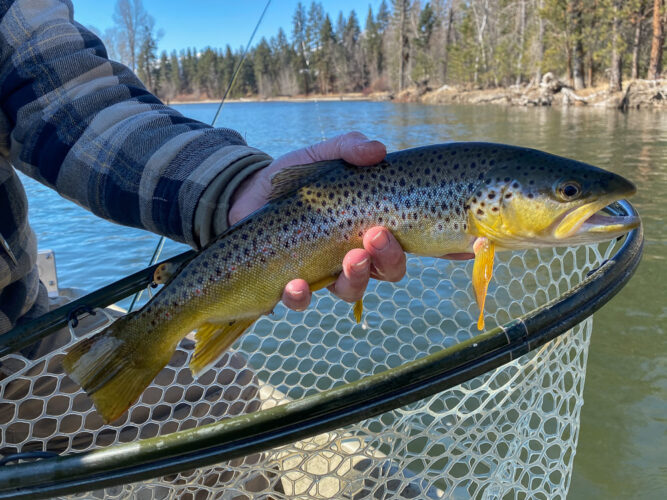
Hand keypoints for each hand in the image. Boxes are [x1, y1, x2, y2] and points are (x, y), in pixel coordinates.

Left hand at [228, 132, 406, 310]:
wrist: (248, 193)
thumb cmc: (296, 180)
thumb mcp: (321, 156)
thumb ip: (348, 147)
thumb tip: (377, 149)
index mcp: (365, 232)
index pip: (394, 252)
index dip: (396, 250)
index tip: (383, 228)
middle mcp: (350, 259)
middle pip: (380, 273)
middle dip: (383, 261)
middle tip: (371, 239)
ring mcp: (321, 274)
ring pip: (348, 291)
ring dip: (353, 281)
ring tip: (346, 262)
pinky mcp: (289, 284)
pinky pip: (299, 301)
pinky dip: (300, 297)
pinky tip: (295, 284)